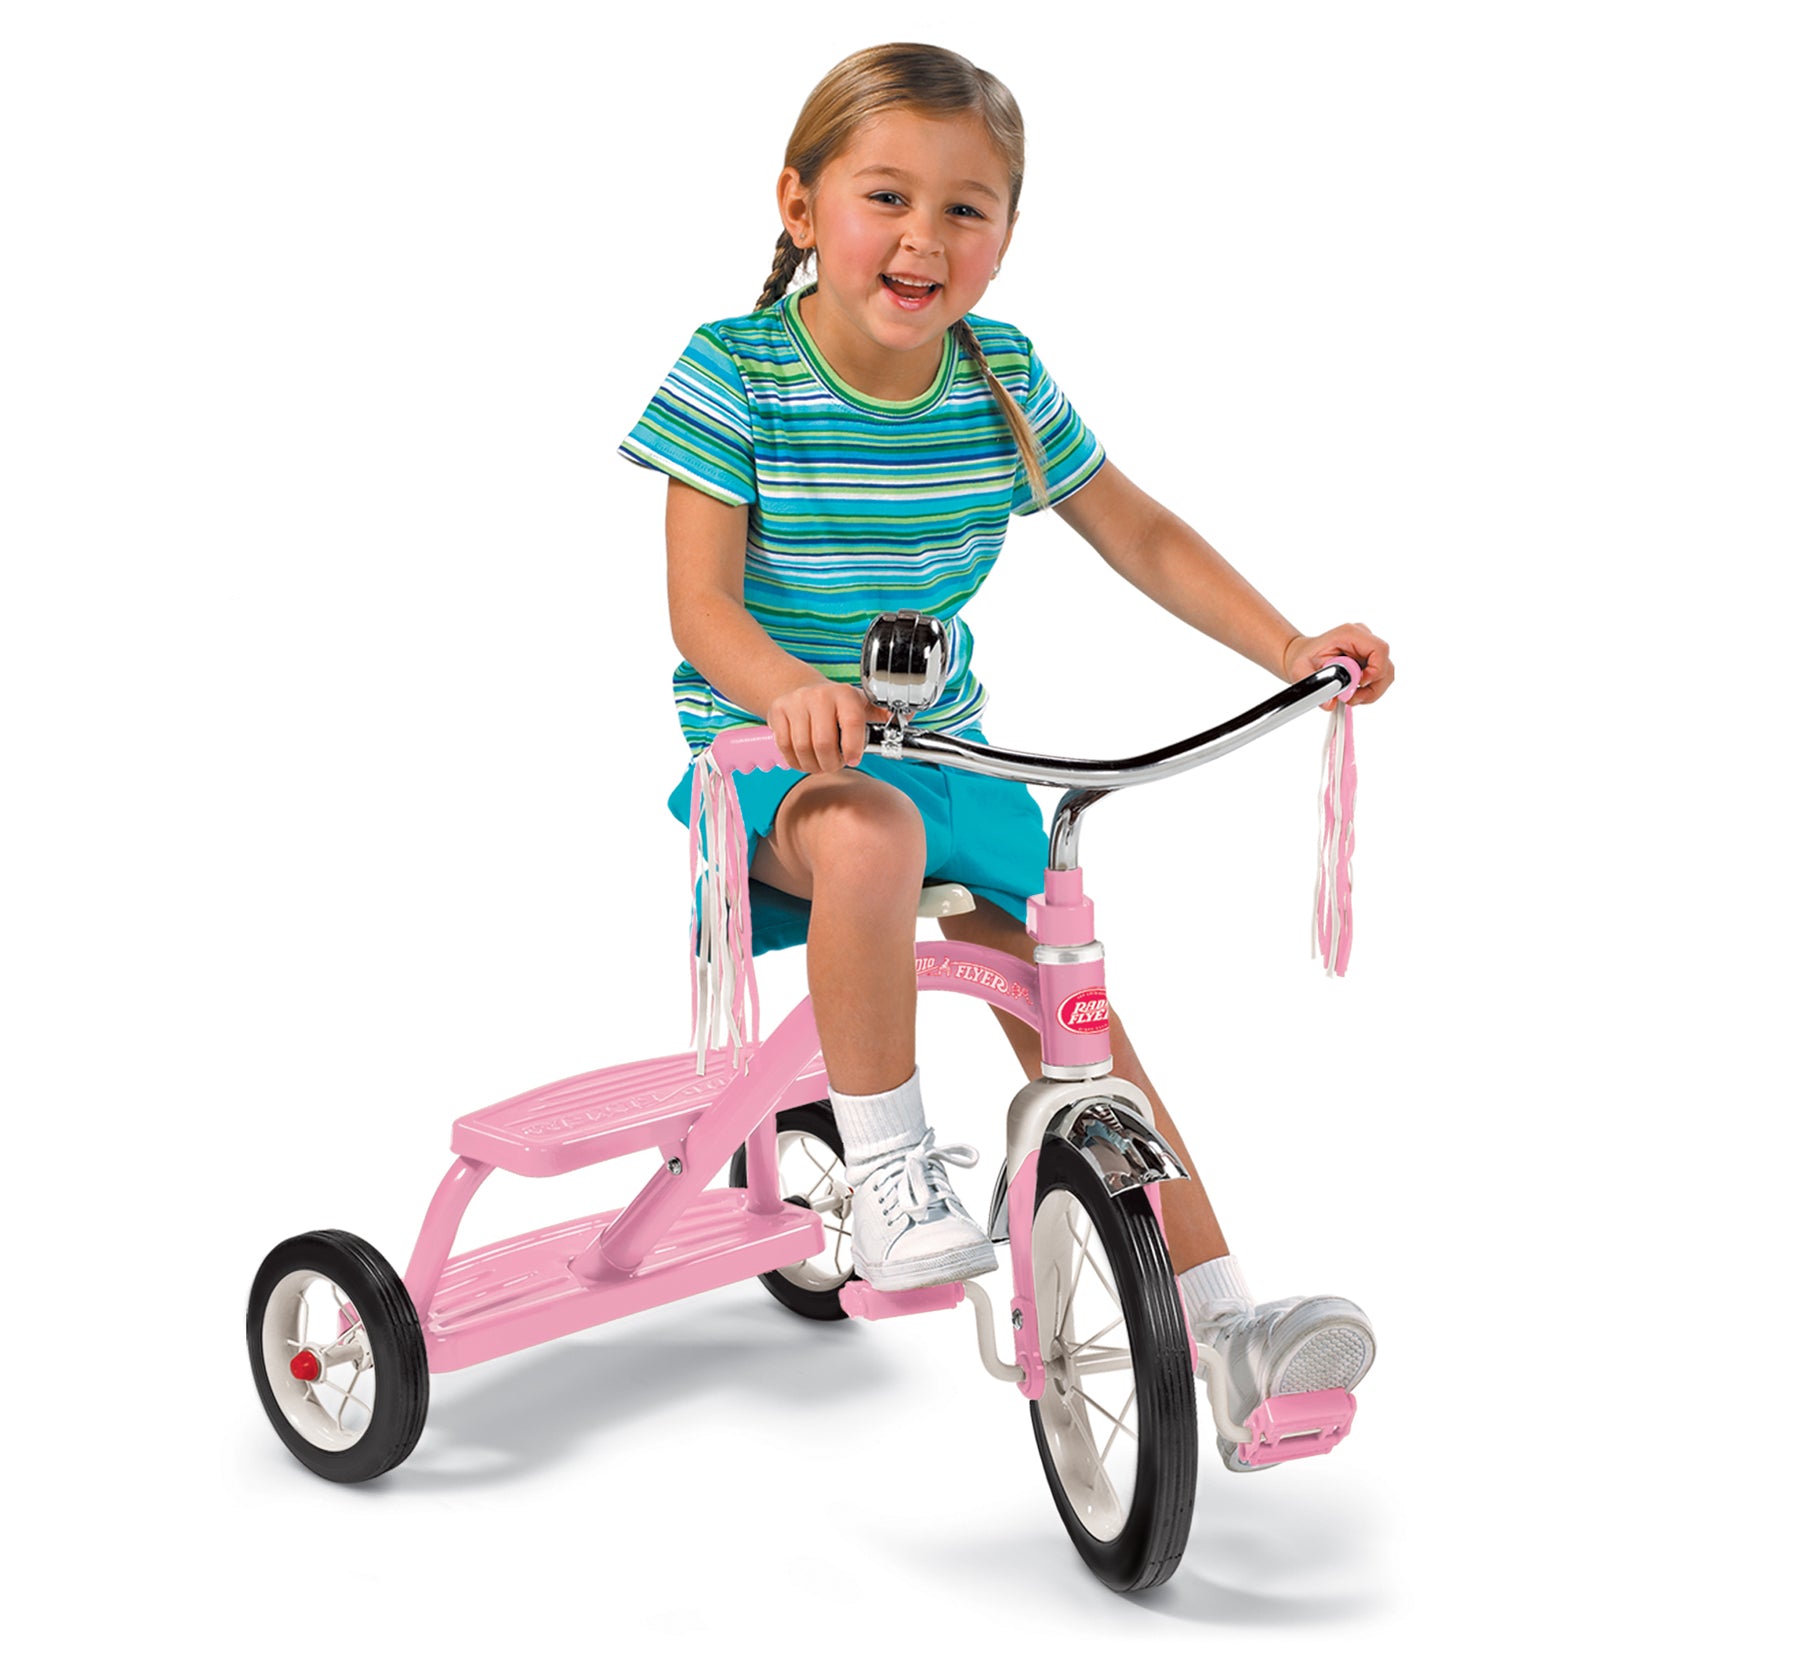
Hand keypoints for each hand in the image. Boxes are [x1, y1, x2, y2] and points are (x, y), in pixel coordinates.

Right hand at [768, 680, 890, 773]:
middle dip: (831, 763)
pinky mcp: (777, 711)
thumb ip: (882, 715)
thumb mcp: (861, 705)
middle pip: (824, 743)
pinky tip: (804, 759)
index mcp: (845, 694)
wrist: (801, 688)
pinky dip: (795, 761)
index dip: (853, 748)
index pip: (851, 723)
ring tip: (820, 763)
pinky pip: (784, 746)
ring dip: (812, 765)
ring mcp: (796, 703)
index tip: (853, 759)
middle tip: (834, 764)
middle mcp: (819, 695)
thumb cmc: (836, 704)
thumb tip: (907, 718)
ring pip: (802, 748)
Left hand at [1282, 624, 1394, 708]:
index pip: (1379, 649)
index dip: (1375, 671)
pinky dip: (1368, 691)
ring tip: (1349, 698)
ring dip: (1370, 692)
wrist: (1303, 655)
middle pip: (1386, 666)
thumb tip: (1330, 703)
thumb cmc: (1304, 658)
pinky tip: (1352, 694)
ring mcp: (1368, 650)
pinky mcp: (1370, 661)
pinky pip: (1379, 679)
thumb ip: (1314, 687)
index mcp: (1350, 635)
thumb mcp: (1300, 670)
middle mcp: (1363, 639)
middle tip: (1351, 698)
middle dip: (1372, 688)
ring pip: (1385, 675)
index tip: (1359, 685)